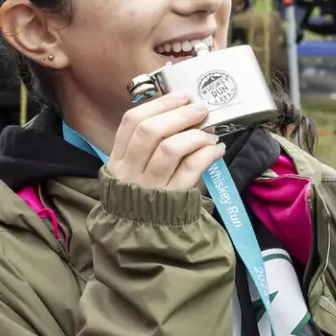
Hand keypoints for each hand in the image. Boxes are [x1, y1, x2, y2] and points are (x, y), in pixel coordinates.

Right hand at [104, 92, 224, 189]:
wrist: (143, 239)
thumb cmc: (143, 197)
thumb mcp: (134, 171)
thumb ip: (148, 145)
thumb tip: (181, 111)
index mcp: (118, 159)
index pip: (131, 121)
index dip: (158, 104)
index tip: (181, 96)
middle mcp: (130, 171)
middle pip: (150, 131)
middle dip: (179, 114)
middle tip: (201, 108)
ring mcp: (150, 187)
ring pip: (170, 150)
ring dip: (195, 135)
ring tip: (210, 131)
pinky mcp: (172, 200)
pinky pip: (190, 170)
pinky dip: (206, 155)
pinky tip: (216, 149)